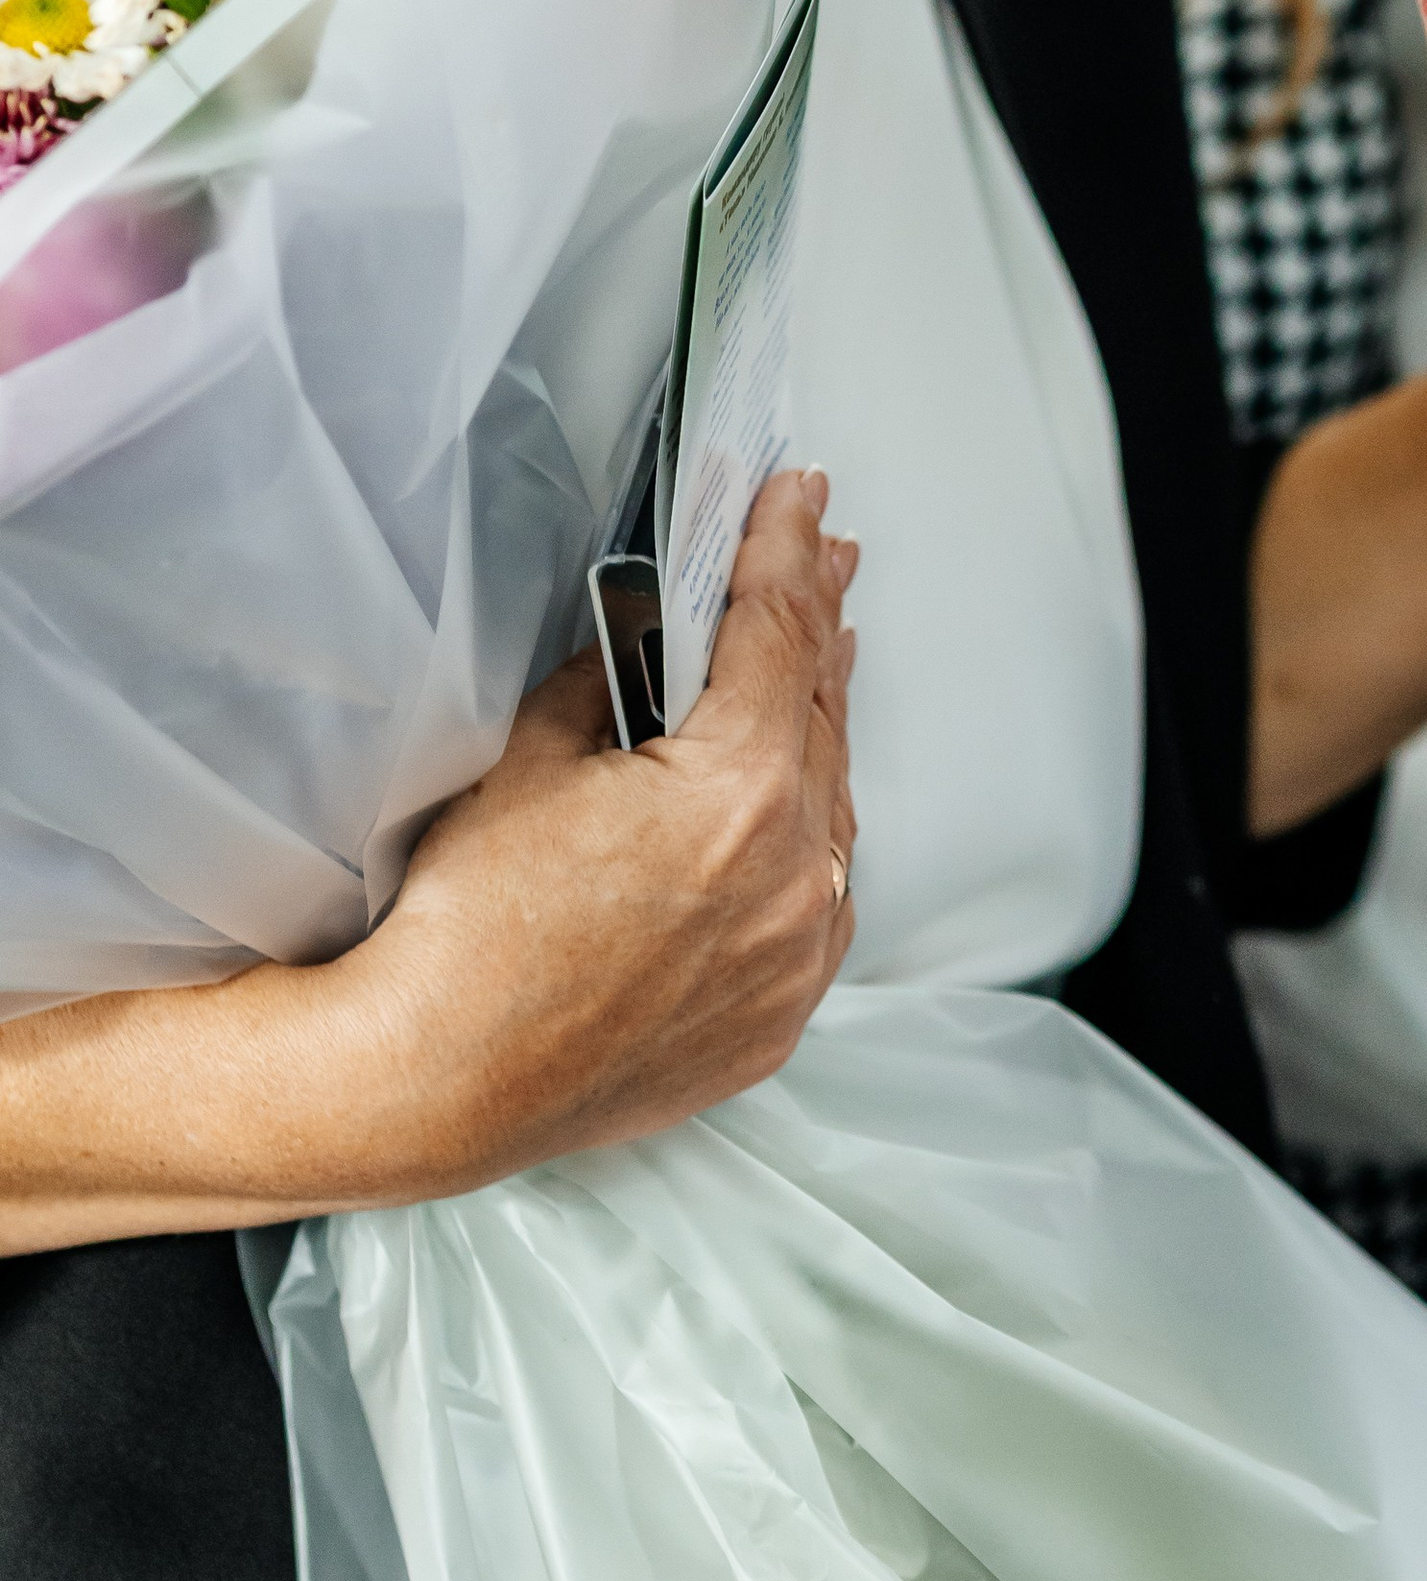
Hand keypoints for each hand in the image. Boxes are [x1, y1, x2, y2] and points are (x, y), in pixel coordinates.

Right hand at [0, 468, 857, 1251]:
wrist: (438, 1082)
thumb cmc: (467, 927)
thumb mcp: (529, 759)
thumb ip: (610, 679)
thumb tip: (649, 633)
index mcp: (742, 794)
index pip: (780, 634)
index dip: (788, 551)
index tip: (801, 497)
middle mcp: (798, 875)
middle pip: (822, 715)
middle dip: (818, 625)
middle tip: (827, 555)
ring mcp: (798, 953)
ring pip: (833, 809)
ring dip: (820, 730)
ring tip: (823, 657)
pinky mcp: (781, 1014)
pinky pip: (819, 898)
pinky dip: (812, 836)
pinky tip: (800, 802)